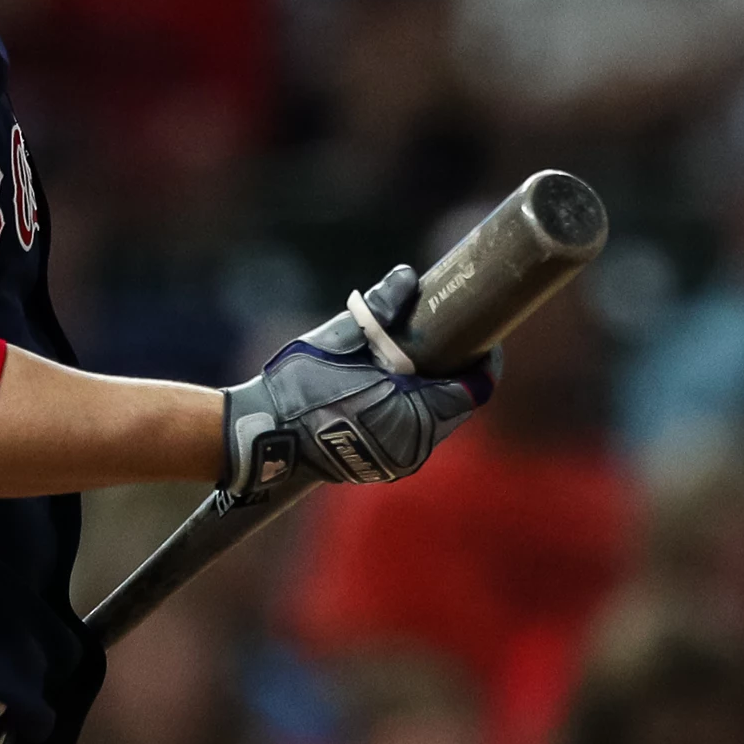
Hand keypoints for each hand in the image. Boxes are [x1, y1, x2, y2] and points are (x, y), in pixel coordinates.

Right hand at [219, 265, 499, 500]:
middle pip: (456, 404)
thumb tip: (408, 277)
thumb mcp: (339, 339)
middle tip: (441, 336)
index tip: (480, 332)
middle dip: (453, 372)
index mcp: (413, 415)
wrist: (261, 434)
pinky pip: (411, 433)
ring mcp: (398, 461)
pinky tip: (390, 386)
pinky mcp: (381, 466)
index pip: (473, 389)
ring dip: (430, 391)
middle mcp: (413, 446)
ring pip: (434, 420)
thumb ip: (380, 308)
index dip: (482, 360)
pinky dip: (410, 408)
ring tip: (413, 360)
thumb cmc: (299, 387)